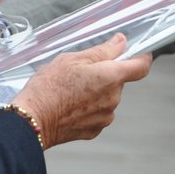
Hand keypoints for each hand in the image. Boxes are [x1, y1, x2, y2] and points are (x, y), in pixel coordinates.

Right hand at [11, 33, 152, 148]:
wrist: (32, 121)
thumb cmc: (48, 88)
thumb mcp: (72, 59)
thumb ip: (102, 51)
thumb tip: (121, 42)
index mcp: (111, 77)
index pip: (141, 67)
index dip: (142, 57)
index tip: (138, 53)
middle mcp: (113, 99)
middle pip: (119, 81)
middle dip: (105, 75)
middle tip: (81, 72)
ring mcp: (105, 117)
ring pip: (107, 97)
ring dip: (96, 92)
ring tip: (70, 90)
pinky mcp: (95, 130)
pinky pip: (98, 113)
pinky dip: (88, 107)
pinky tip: (69, 105)